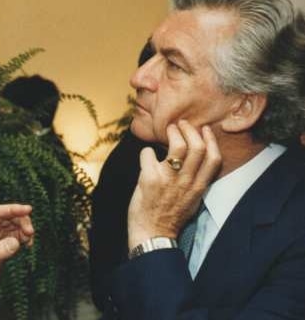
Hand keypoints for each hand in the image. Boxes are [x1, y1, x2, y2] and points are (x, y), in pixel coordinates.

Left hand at [0, 204, 33, 302]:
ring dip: (24, 229)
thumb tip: (15, 242)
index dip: (14, 209)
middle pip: (9, 217)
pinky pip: (17, 235)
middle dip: (22, 221)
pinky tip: (28, 244)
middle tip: (30, 232)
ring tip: (29, 240)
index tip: (28, 209)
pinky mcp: (3, 243)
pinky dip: (24, 237)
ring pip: (15, 225)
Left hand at [127, 120, 220, 248]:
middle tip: (181, 124)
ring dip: (172, 132)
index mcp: (198, 187)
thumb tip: (190, 161)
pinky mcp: (149, 179)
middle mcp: (186, 182)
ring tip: (167, 130)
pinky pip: (148, 153)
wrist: (152, 235)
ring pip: (177, 146)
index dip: (210, 139)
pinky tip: (146, 156)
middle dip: (189, 130)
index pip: (213, 158)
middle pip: (197, 147)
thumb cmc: (169, 217)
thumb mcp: (191, 200)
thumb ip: (193, 181)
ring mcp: (168, 179)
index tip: (204, 129)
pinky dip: (146, 151)